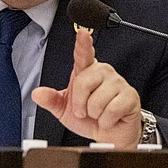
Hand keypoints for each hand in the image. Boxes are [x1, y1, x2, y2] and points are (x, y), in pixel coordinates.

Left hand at [31, 29, 141, 148]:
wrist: (109, 133)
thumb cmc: (88, 118)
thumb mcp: (64, 110)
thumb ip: (51, 100)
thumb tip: (37, 93)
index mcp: (86, 71)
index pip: (83, 54)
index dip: (83, 44)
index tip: (82, 34)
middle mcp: (102, 72)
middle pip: (83, 83)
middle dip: (80, 104)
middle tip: (85, 111)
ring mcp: (118, 82)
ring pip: (97, 100)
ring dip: (95, 115)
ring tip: (100, 114)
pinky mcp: (130, 96)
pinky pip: (112, 110)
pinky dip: (107, 120)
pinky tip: (110, 118)